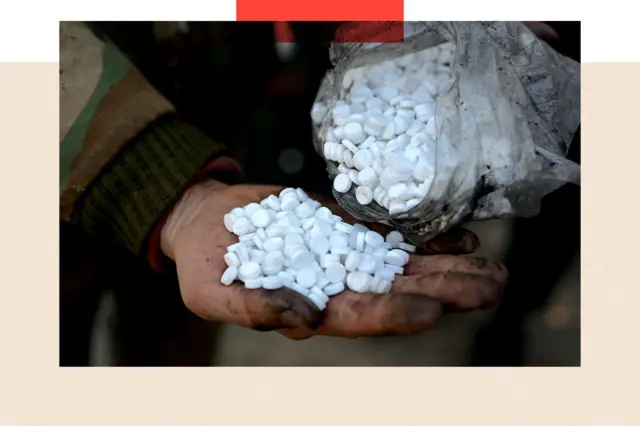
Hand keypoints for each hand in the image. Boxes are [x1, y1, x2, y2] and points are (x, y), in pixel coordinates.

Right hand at [161, 179, 506, 337]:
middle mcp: (336, 285)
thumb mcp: (210, 292)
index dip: (393, 315)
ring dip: (448, 266)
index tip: (432, 311)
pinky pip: (389, 232)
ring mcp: (345, 255)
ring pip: (403, 264)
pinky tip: (461, 236)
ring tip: (492, 265)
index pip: (357, 316)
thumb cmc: (200, 265)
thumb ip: (252, 308)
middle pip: (397, 291)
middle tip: (492, 288)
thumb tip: (303, 316)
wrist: (205, 220)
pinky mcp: (345, 227)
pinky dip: (425, 236)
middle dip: (444, 291)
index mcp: (306, 309)